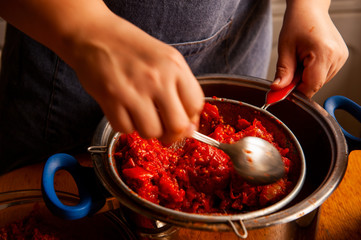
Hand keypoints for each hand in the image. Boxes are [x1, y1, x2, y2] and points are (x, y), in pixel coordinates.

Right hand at [70, 13, 203, 142]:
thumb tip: (189, 127)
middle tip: (164, 130)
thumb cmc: (131, 48)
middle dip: (172, 134)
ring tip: (141, 116)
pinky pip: (125, 129)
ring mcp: (133, 89)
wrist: (94, 34)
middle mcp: (157, 78)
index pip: (195, 106)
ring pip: (151, 132)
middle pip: (177, 126)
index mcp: (174, 66)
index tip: (183, 121)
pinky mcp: (110, 99)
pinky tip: (124, 112)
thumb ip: (181, 89)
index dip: (190, 119)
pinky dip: (125, 126)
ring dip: (147, 130)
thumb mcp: (165, 59)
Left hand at [271, 0, 347, 97]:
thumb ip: (283, 72)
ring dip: (306, 77)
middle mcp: (336, 57)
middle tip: (291, 66)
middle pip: (315, 85)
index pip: (311, 86)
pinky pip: (324, 74)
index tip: (283, 91)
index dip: (296, 92)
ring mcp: (341, 58)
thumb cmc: (298, 23)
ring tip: (301, 58)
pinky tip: (308, 58)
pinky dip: (313, 71)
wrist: (309, 9)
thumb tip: (278, 90)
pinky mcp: (340, 58)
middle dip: (299, 82)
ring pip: (319, 81)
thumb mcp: (285, 48)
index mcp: (324, 53)